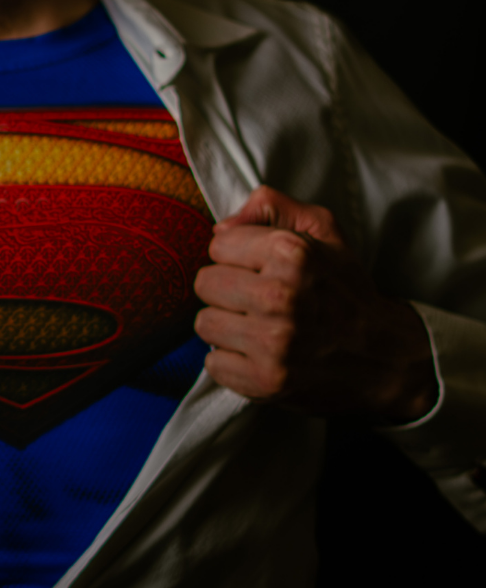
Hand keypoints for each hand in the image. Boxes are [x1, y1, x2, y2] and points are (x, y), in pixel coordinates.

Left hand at [193, 186, 437, 422]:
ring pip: (204, 324)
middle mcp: (281, 296)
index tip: (261, 269)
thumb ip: (271, 207)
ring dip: (226, 326)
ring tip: (259, 327)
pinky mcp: (265, 381)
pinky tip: (260, 355)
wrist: (382, 356)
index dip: (238, 256)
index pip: (218, 245)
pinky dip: (232, 362)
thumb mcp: (323, 230)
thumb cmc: (345, 289)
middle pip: (205, 283)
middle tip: (258, 300)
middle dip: (227, 290)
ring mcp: (273, 343)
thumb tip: (220, 228)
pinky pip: (213, 364)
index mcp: (293, 253)